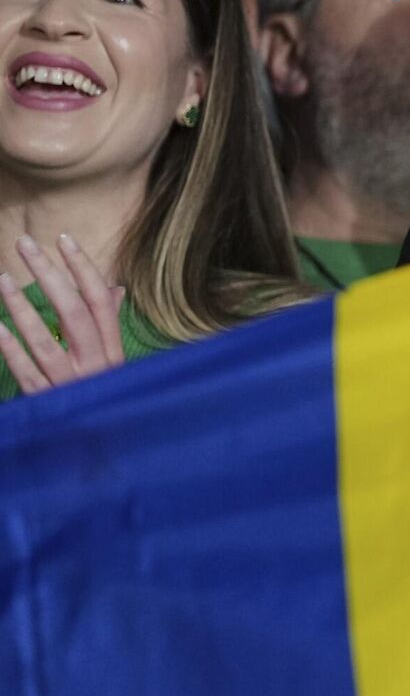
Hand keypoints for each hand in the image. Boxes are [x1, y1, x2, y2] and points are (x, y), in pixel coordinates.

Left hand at [0, 234, 126, 395]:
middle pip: (73, 312)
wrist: (106, 455)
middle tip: (26, 245)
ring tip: (3, 279)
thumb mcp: (113, 362)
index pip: (100, 301)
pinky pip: (25, 372)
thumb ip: (109, 326)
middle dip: (48, 275)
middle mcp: (95, 366)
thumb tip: (114, 289)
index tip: (64, 240)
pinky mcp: (48, 403)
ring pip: (45, 340)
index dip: (82, 269)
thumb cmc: (110, 399)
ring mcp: (71, 385)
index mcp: (113, 352)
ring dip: (21, 307)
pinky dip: (10, 349)